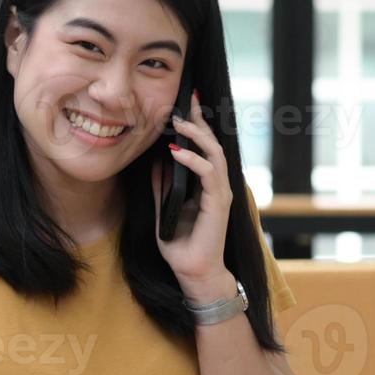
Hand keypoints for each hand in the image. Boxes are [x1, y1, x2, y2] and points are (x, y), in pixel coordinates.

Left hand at [153, 89, 233, 296]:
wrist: (193, 273)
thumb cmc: (181, 246)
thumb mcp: (164, 209)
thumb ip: (162, 187)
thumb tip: (155, 161)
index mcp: (206, 186)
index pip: (204, 149)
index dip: (196, 127)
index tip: (184, 107)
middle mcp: (216, 186)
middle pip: (212, 144)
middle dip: (200, 121)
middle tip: (188, 102)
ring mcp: (220, 194)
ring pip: (215, 154)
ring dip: (197, 136)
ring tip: (180, 122)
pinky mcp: (218, 204)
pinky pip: (210, 174)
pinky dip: (194, 160)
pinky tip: (178, 151)